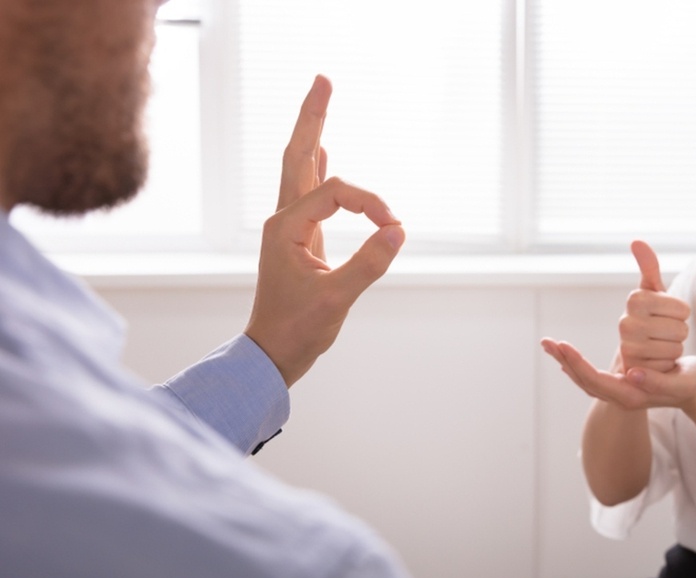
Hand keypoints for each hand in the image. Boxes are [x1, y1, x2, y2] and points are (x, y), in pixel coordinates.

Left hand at [245, 75, 404, 386]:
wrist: (271, 355)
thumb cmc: (296, 330)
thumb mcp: (336, 298)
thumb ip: (368, 263)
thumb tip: (397, 229)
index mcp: (287, 228)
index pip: (337, 193)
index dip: (370, 203)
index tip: (393, 226)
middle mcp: (283, 221)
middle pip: (299, 157)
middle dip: (312, 118)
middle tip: (324, 79)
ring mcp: (290, 229)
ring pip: (302, 172)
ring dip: (313, 136)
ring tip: (320, 102)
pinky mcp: (300, 240)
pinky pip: (309, 194)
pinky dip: (317, 169)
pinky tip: (321, 153)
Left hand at [541, 338, 695, 412]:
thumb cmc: (692, 383)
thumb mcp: (681, 382)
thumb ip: (657, 381)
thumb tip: (630, 374)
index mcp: (631, 396)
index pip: (595, 381)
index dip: (577, 364)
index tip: (563, 346)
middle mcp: (621, 396)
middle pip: (584, 380)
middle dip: (564, 360)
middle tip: (547, 342)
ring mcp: (618, 391)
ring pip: (584, 379)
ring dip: (565, 362)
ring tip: (548, 344)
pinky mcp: (619, 383)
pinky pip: (591, 376)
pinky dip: (575, 365)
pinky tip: (565, 356)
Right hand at [618, 240, 689, 372]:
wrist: (641, 351)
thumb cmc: (652, 317)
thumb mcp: (654, 292)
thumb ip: (649, 267)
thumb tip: (636, 241)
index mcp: (634, 300)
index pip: (682, 308)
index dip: (680, 312)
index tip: (665, 313)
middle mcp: (625, 322)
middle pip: (680, 328)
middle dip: (678, 331)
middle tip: (662, 332)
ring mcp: (628, 347)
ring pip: (675, 346)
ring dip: (672, 347)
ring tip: (658, 345)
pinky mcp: (634, 369)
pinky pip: (668, 364)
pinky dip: (666, 364)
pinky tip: (654, 361)